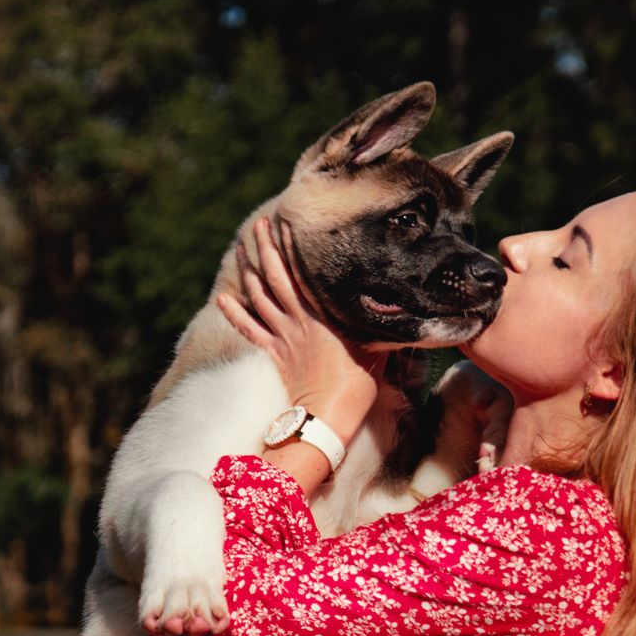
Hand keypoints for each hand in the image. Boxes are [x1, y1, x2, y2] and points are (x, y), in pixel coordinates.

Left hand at [217, 217, 382, 448]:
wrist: (330, 414)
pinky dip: (235, 313)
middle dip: (266, 248)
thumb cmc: (359, 381)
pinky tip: (222, 297)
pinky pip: (249, 329)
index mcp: (322, 313)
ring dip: (248, 272)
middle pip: (276, 276)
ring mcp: (282, 336)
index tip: (286, 221)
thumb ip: (386, 323)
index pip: (302, 270)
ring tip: (239, 249)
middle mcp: (298, 319)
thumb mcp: (379, 344)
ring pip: (259, 296)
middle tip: (260, 224)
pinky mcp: (274, 354)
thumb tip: (413, 307)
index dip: (292, 245)